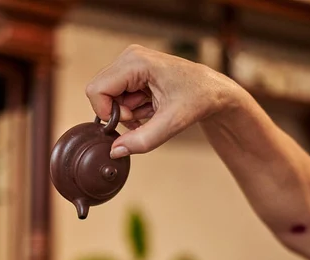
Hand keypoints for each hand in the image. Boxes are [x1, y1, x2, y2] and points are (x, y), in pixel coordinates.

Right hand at [86, 44, 241, 157]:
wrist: (213, 92)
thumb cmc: (198, 99)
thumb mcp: (171, 124)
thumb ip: (141, 140)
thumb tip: (114, 151)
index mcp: (135, 62)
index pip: (96, 90)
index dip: (106, 112)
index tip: (129, 121)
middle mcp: (129, 58)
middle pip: (100, 93)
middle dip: (117, 113)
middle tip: (142, 118)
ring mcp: (130, 64)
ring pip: (109, 97)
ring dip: (127, 113)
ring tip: (151, 112)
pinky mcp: (133, 72)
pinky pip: (118, 97)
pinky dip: (131, 109)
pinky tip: (150, 108)